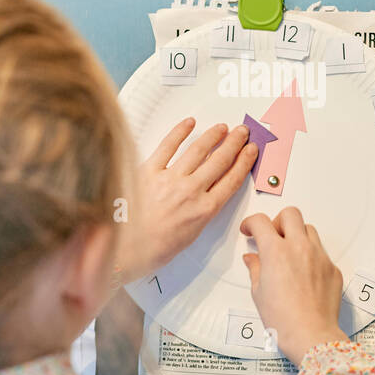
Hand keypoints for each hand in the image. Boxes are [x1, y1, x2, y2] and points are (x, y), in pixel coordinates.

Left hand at [113, 119, 256, 285]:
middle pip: (220, 161)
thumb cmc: (153, 249)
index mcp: (204, 210)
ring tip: (221, 128)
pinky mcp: (149, 171)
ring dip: (213, 135)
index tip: (250, 151)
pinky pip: (168, 146)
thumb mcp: (190, 235)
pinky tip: (189, 124)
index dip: (244, 162)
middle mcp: (191, 192)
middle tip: (241, 133)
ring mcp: (170, 179)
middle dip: (234, 143)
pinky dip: (180, 132)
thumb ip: (202, 212)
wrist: (124, 250)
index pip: (232, 179)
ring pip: (198, 150)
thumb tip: (207, 196)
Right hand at [239, 207, 347, 364]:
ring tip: (289, 254)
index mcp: (276, 251)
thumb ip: (256, 269)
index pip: (261, 222)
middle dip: (277, 221)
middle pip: (290, 214)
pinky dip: (311, 256)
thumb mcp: (259, 293)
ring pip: (309, 230)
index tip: (249, 230)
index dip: (251, 223)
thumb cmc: (283, 319)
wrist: (311, 335)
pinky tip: (304, 274)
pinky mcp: (332, 269)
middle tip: (272, 237)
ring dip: (297, 236)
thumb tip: (253, 259)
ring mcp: (319, 256)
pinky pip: (321, 252)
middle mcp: (299, 248)